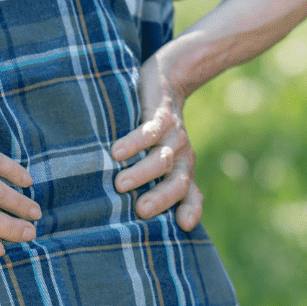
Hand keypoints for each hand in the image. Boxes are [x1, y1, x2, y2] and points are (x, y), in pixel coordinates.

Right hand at [110, 50, 203, 229]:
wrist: (168, 80)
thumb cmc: (156, 127)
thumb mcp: (159, 152)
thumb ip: (154, 178)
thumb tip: (138, 210)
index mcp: (182, 168)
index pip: (189, 194)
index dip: (190, 209)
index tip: (182, 225)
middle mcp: (182, 155)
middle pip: (178, 182)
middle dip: (161, 197)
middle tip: (141, 210)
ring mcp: (175, 135)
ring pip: (164, 158)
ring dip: (143, 172)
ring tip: (120, 184)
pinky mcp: (162, 114)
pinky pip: (151, 131)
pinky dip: (135, 142)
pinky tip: (116, 151)